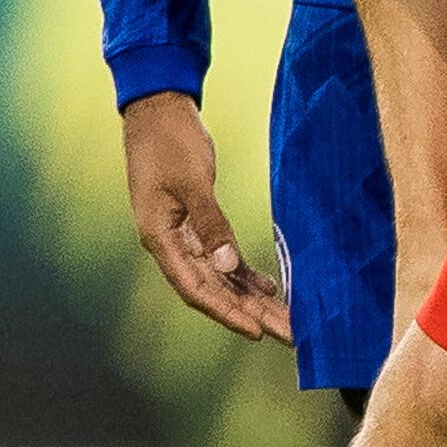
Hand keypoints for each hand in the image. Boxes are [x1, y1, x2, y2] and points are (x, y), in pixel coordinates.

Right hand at [120, 90, 287, 341]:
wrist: (157, 111)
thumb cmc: (168, 141)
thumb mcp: (191, 181)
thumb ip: (210, 223)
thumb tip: (228, 265)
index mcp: (160, 239)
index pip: (195, 289)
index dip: (226, 312)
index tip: (256, 332)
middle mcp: (172, 246)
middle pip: (214, 291)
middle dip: (250, 314)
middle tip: (289, 335)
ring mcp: (184, 237)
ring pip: (222, 279)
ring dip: (252, 300)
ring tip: (286, 321)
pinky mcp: (196, 224)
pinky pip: (223, 259)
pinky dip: (245, 274)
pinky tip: (269, 287)